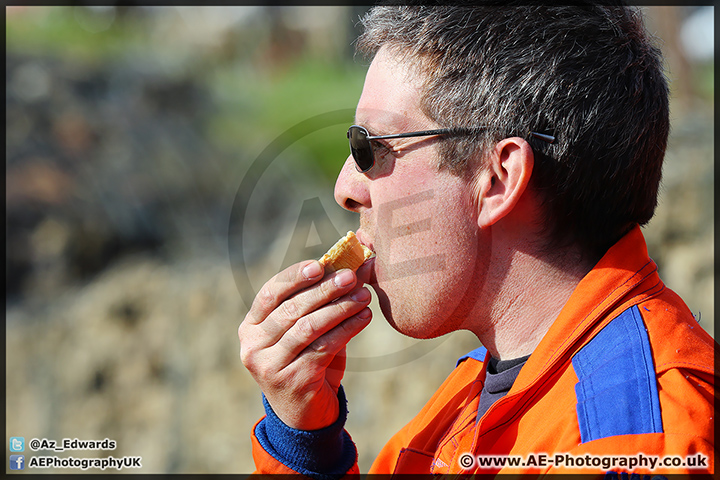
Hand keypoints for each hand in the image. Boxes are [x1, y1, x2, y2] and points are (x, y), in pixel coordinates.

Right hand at [238, 259, 372, 429]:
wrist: (305, 414)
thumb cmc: (307, 361)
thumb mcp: (306, 330)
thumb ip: (318, 302)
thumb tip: (351, 267)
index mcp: (251, 327)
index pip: (270, 293)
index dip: (294, 276)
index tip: (320, 264)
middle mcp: (253, 346)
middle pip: (291, 309)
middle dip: (324, 290)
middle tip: (351, 276)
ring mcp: (270, 365)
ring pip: (308, 327)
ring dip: (339, 308)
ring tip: (364, 296)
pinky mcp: (293, 380)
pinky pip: (324, 347)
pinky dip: (347, 329)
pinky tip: (363, 318)